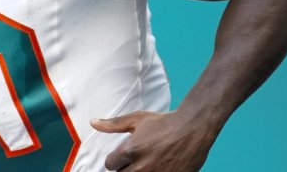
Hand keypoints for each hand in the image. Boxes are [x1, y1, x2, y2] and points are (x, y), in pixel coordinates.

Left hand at [90, 110, 219, 170]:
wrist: (193, 128)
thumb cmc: (164, 122)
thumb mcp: (137, 119)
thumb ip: (113, 124)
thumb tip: (93, 122)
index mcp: (130, 151)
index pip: (110, 165)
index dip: (115, 159)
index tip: (123, 155)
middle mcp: (142, 167)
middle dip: (125, 168)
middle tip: (136, 160)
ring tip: (147, 163)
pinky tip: (158, 167)